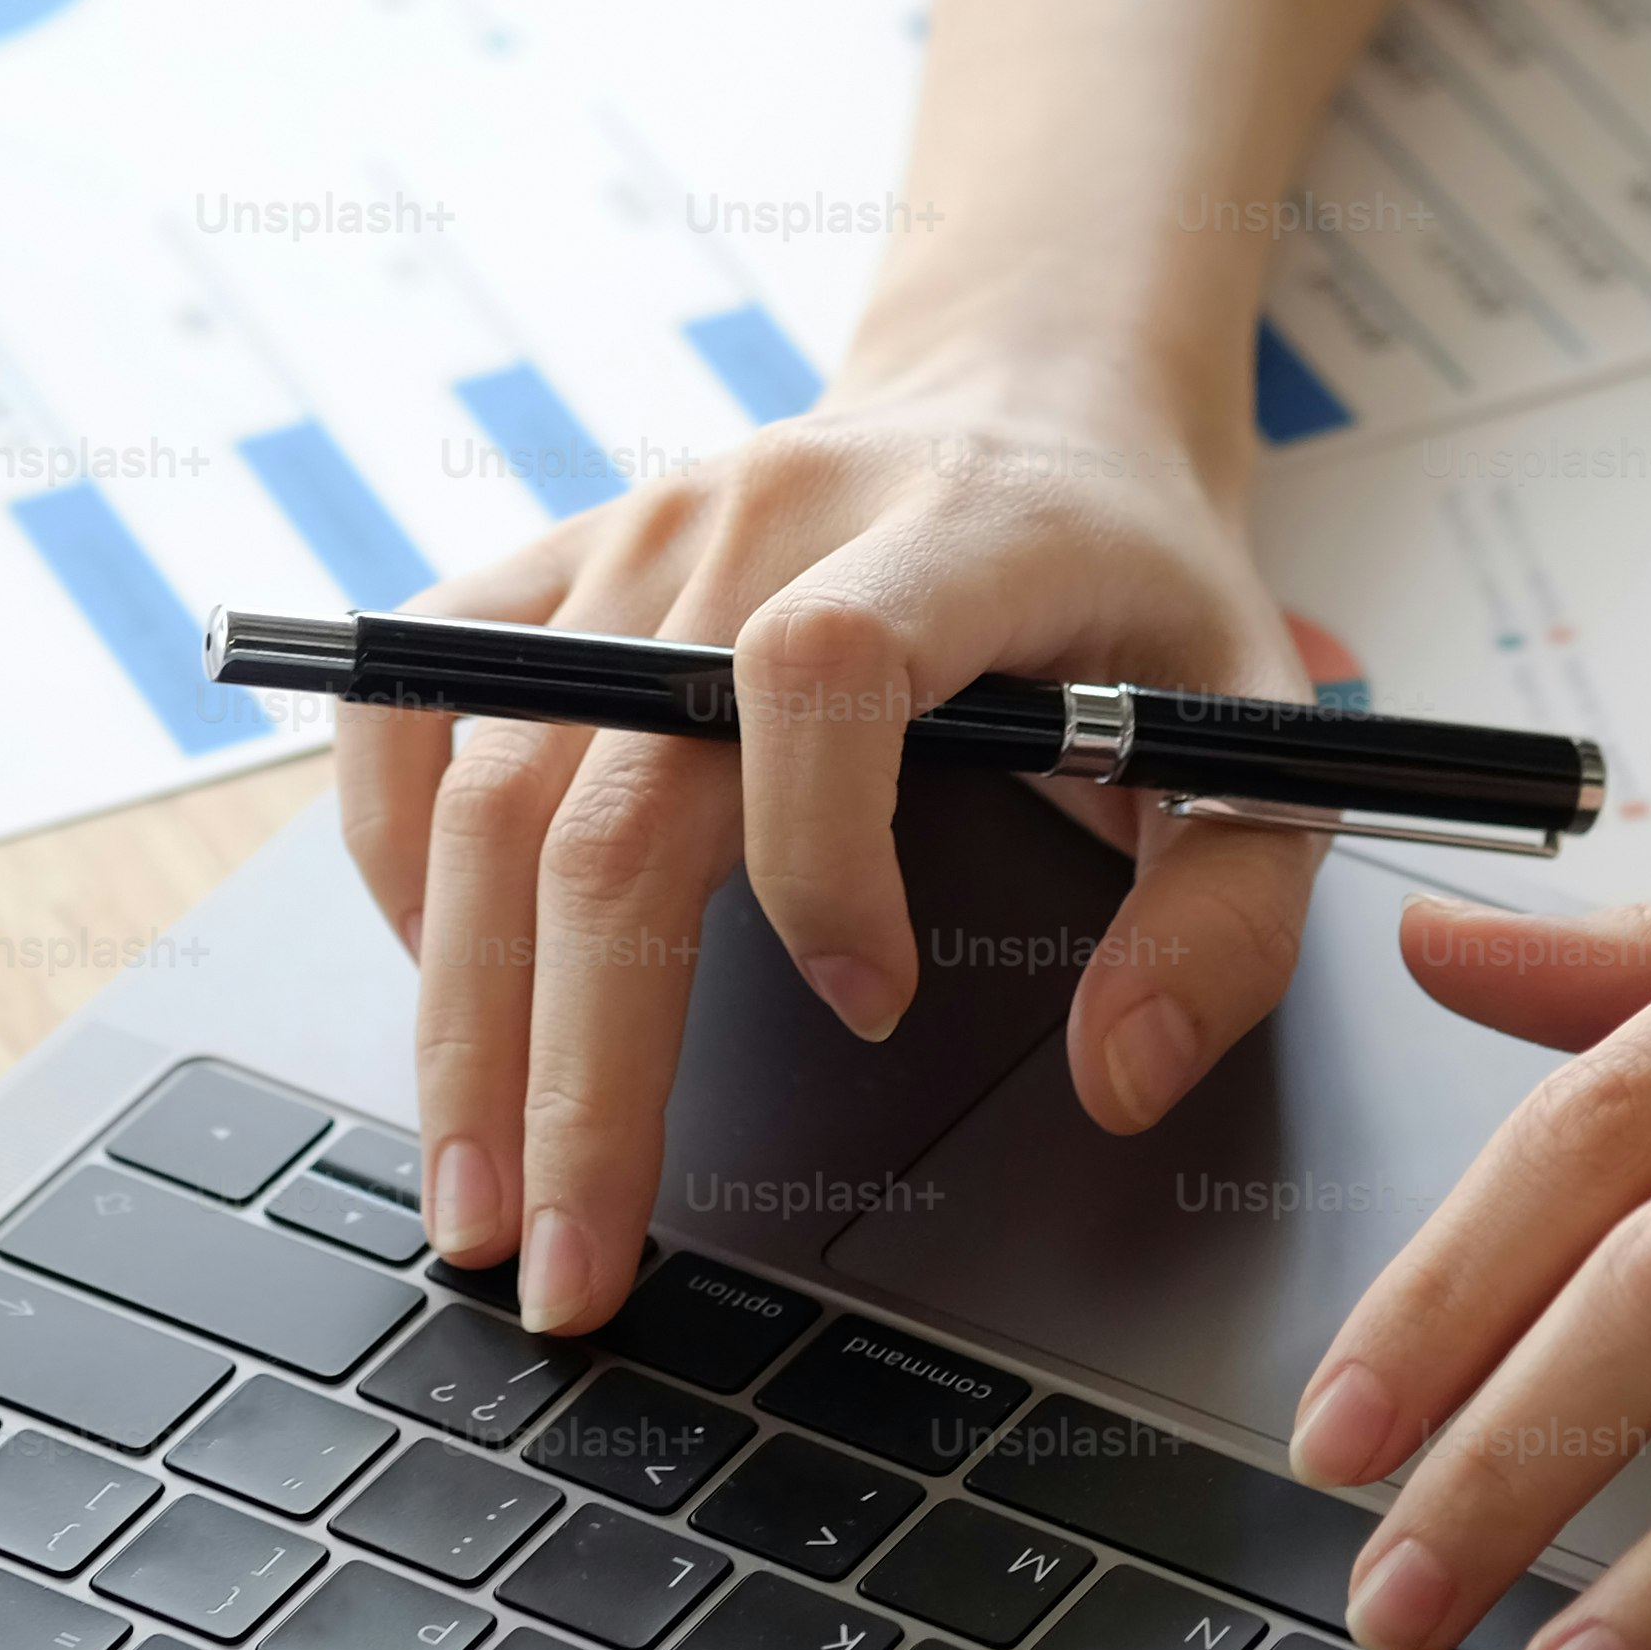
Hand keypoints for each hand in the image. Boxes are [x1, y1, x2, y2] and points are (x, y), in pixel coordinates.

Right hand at [335, 353, 1321, 1334]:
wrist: (1030, 393)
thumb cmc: (1132, 583)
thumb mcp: (1256, 736)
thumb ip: (1224, 923)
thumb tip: (1118, 1079)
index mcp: (951, 534)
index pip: (820, 672)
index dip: (821, 852)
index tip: (870, 1003)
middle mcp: (761, 515)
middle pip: (607, 788)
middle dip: (572, 1054)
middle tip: (557, 1255)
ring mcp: (633, 533)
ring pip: (485, 777)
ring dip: (461, 1003)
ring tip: (472, 1187)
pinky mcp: (554, 560)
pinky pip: (413, 699)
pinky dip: (393, 851)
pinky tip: (439, 988)